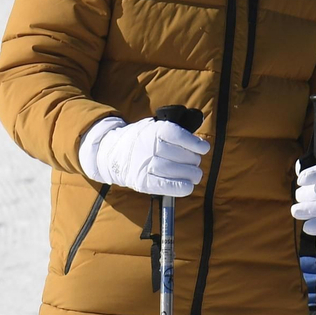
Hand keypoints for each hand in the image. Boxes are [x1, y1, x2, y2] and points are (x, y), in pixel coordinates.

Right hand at [81, 116, 208, 196]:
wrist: (112, 152)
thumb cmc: (141, 140)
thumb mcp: (154, 128)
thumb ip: (174, 132)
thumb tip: (200, 144)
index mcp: (155, 131)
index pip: (180, 137)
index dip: (196, 144)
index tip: (203, 148)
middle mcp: (150, 147)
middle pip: (184, 156)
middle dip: (194, 161)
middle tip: (194, 163)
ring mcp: (146, 165)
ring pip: (179, 171)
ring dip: (192, 174)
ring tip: (194, 174)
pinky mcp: (143, 182)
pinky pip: (168, 186)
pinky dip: (182, 187)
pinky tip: (188, 185)